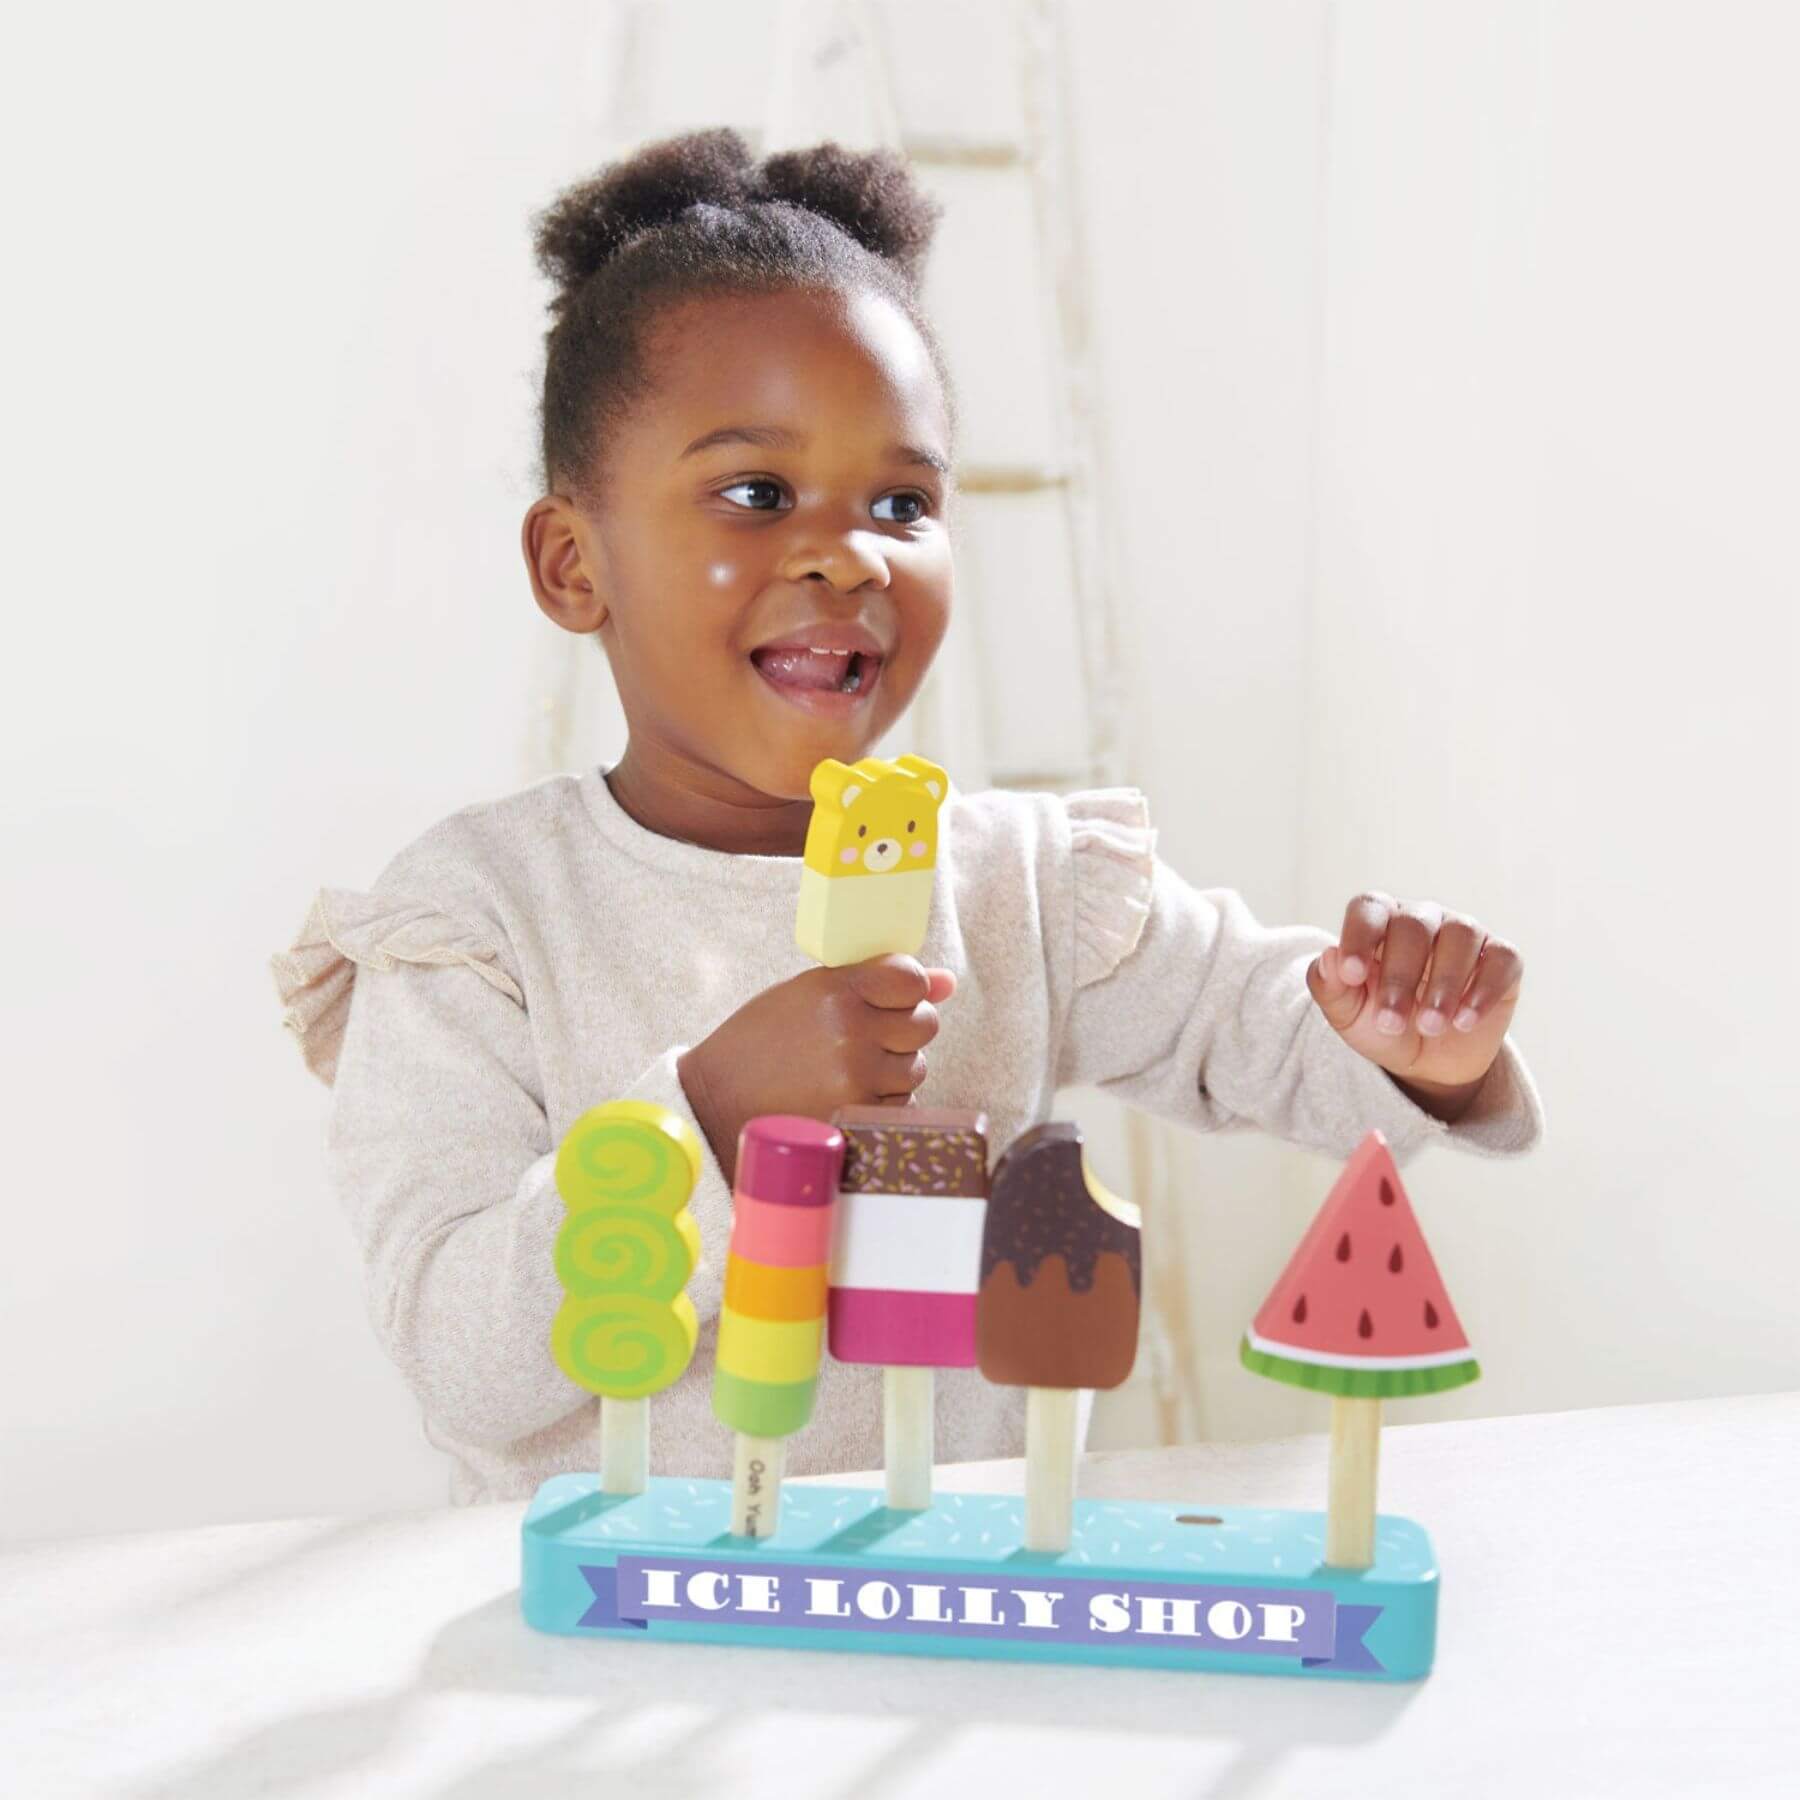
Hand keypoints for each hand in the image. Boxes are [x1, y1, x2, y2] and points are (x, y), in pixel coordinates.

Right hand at [678, 955, 956, 1183]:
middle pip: (924, 1024)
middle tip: (864, 1037)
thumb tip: (947, 982)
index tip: (889, 998)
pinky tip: (843, 1094)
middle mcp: (850, 1029)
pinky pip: (900, 1104)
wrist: (716, 1097)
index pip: (911, 978)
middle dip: (904, 1030)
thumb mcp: (810, 993)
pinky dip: (882, 1101)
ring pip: (915, 1067)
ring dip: (892, 1069)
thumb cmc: (763, 1039)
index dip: (907, 989)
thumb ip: (878, 981)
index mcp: (836, 988)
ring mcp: (855, 1075)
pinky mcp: (856, 1115)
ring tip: (844, 1068)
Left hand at [1305, 892, 1522, 1121]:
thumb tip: (1328, 957)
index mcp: (1380, 921)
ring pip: (1460, 935)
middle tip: (1391, 1022)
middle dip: (1400, 977)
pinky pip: (1501, 959)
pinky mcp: (1501, 959)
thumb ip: (1329, 986)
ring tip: (1430, 1026)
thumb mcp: (1347, 1014)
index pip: (1368, 908)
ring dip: (1444, 984)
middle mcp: (1423, 917)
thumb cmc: (1380, 1025)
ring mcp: (1465, 933)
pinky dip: (1483, 990)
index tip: (1351, 975)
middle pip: (1414, 925)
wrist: (1428, 1061)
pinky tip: (1464, 1021)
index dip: (1359, 937)